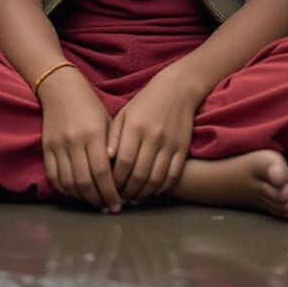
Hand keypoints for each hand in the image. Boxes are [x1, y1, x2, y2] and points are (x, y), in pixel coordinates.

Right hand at [39, 66, 121, 211]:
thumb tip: (120, 178)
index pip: (102, 172)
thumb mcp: (107, 121)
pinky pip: (54, 176)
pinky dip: (65, 190)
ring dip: (82, 198)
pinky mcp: (46, 147)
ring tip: (93, 202)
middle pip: (85, 182)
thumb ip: (113, 147)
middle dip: (98, 200)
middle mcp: (74, 141)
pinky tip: (76, 193)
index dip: (110, 192)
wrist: (60, 87)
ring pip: (68, 183)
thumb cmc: (89, 104)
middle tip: (107, 207)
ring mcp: (58, 145)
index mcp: (93, 133)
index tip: (118, 204)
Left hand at [107, 67, 198, 201]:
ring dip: (143, 193)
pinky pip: (172, 175)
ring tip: (134, 197)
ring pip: (156, 179)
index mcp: (135, 127)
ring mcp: (170, 143)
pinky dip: (162, 188)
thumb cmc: (146, 102)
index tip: (110, 187)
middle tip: (120, 197)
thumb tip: (105, 159)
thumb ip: (114, 136)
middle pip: (139, 174)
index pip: (123, 162)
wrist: (177, 89)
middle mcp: (153, 136)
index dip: (115, 180)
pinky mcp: (183, 148)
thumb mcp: (125, 114)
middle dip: (127, 191)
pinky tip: (152, 191)